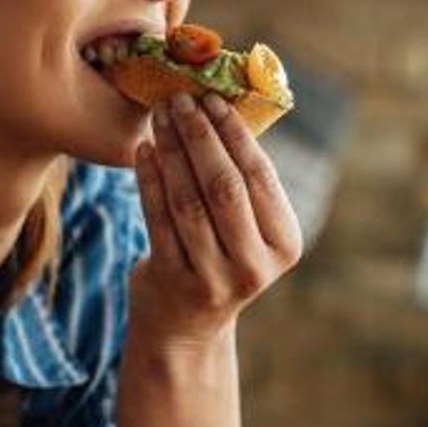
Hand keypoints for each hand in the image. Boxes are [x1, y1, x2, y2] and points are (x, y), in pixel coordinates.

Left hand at [128, 92, 301, 351]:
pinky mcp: (172, 280)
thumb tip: (222, 107)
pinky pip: (158, 218)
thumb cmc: (218, 259)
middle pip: (224, 186)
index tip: (213, 99)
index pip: (261, 177)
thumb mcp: (246, 231)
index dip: (235, 134)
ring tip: (159, 117)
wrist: (184, 327)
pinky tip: (143, 150)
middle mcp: (253, 265)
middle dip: (200, 136)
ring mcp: (212, 277)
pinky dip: (149, 179)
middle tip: (180, 99)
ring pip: (188, 200)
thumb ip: (244, 184)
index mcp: (284, 245)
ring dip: (172, 151)